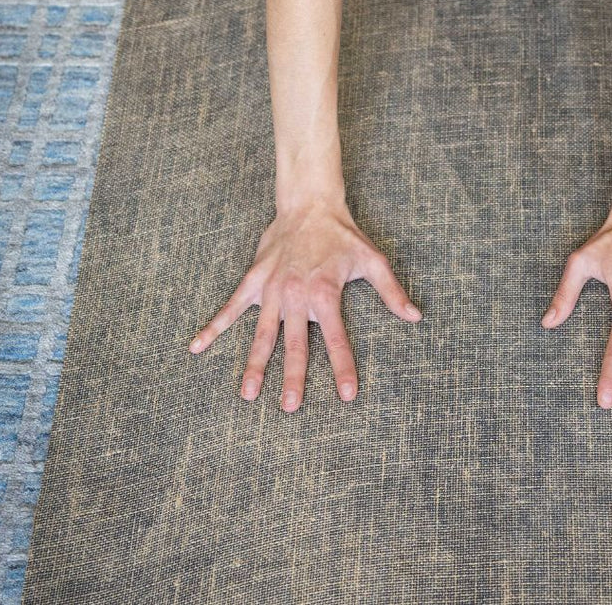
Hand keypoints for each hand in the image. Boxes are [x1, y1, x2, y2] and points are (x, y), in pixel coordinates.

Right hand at [188, 198, 421, 411]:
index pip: (336, 339)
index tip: (346, 395)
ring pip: (261, 334)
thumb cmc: (342, 234)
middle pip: (295, 345)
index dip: (342, 368)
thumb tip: (415, 316)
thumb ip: (391, 292)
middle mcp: (295, 295)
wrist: (309, 203)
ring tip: (249, 393)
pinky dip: (213, 327)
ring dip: (255, 364)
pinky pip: (230, 308)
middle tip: (291, 407)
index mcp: (324, 294)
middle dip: (294, 378)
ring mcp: (271, 289)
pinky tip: (196, 347)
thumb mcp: (373, 260)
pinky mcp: (253, 281)